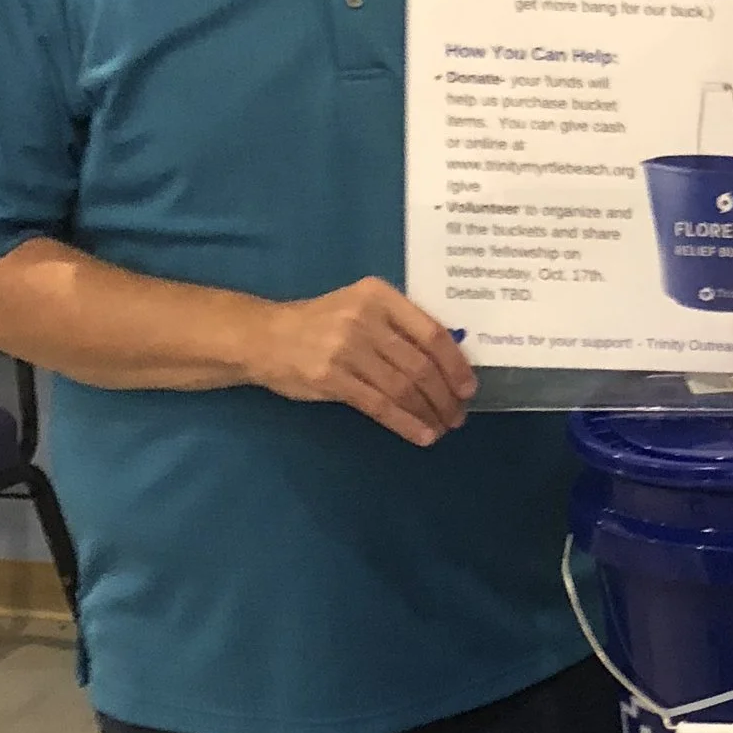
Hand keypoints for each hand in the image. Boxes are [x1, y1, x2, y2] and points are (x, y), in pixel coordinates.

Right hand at [245, 279, 473, 446]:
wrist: (263, 336)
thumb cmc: (320, 323)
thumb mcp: (360, 308)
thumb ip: (399, 327)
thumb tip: (449, 364)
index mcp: (379, 296)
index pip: (432, 333)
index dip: (456, 365)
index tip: (468, 388)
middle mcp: (365, 318)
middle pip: (420, 365)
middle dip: (445, 396)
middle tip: (457, 416)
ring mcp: (346, 348)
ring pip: (403, 388)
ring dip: (428, 413)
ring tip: (441, 427)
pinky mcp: (330, 377)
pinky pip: (379, 405)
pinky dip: (405, 423)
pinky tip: (421, 435)